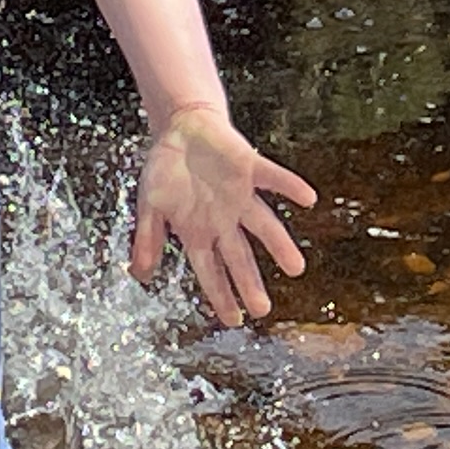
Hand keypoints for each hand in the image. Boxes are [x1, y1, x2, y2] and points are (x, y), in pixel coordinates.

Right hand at [130, 112, 315, 326]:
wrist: (181, 128)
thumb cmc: (166, 172)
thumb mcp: (149, 207)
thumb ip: (148, 239)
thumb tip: (140, 276)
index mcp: (199, 232)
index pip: (211, 271)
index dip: (221, 295)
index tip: (234, 320)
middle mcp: (224, 219)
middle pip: (240, 256)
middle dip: (250, 283)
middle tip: (263, 309)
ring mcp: (239, 195)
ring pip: (264, 224)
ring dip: (280, 245)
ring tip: (296, 268)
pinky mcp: (249, 167)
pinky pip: (273, 178)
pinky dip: (290, 187)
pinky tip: (308, 198)